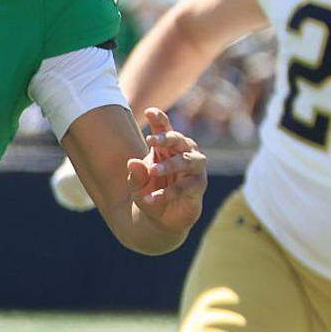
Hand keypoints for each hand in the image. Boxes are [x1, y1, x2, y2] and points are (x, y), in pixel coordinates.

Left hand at [126, 108, 206, 234]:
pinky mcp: (199, 187)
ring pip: (189, 161)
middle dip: (167, 138)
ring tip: (153, 171)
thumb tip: (132, 162)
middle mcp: (182, 154)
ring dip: (171, 164)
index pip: (164, 129)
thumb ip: (136, 175)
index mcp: (165, 148)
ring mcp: (193, 170)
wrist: (159, 220)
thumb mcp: (136, 185)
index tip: (149, 111)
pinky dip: (172, 191)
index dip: (159, 119)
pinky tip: (156, 197)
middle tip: (151, 140)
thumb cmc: (148, 193)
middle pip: (179, 139)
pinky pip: (189, 186)